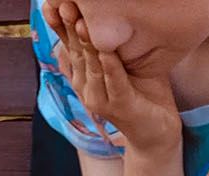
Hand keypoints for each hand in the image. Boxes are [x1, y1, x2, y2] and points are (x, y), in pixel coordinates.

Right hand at [46, 0, 179, 156]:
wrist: (157, 131)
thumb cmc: (142, 91)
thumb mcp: (123, 62)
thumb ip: (108, 43)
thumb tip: (99, 14)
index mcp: (84, 74)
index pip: (69, 44)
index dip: (60, 25)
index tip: (51, 4)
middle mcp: (86, 87)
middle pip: (77, 52)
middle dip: (70, 28)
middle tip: (66, 5)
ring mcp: (101, 100)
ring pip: (92, 67)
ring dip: (88, 45)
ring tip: (84, 22)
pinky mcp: (120, 108)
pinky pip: (114, 84)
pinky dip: (111, 68)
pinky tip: (108, 52)